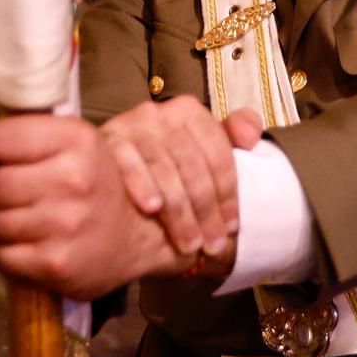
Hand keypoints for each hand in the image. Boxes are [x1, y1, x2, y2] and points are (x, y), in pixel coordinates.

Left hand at [0, 115, 192, 298]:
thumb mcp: (78, 142)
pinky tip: (16, 242)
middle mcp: (72, 179)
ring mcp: (63, 224)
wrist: (138, 235)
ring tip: (10, 218)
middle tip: (1, 192)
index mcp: (77, 140)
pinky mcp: (54, 263)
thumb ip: (32, 132)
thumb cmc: (97, 182)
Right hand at [101, 98, 262, 259]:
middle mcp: (159, 113)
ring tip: (189, 243)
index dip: (228, 193)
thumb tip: (251, 136)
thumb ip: (233, 136)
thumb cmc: (168, 166)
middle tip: (212, 245)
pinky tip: (152, 208)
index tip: (231, 225)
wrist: (111, 177)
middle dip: (205, 210)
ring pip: (164, 169)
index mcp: (188, 111)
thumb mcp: (202, 150)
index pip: (217, 152)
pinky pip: (127, 163)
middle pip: (191, 164)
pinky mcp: (105, 141)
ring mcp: (130, 124)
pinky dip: (141, 184)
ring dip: (179, 211)